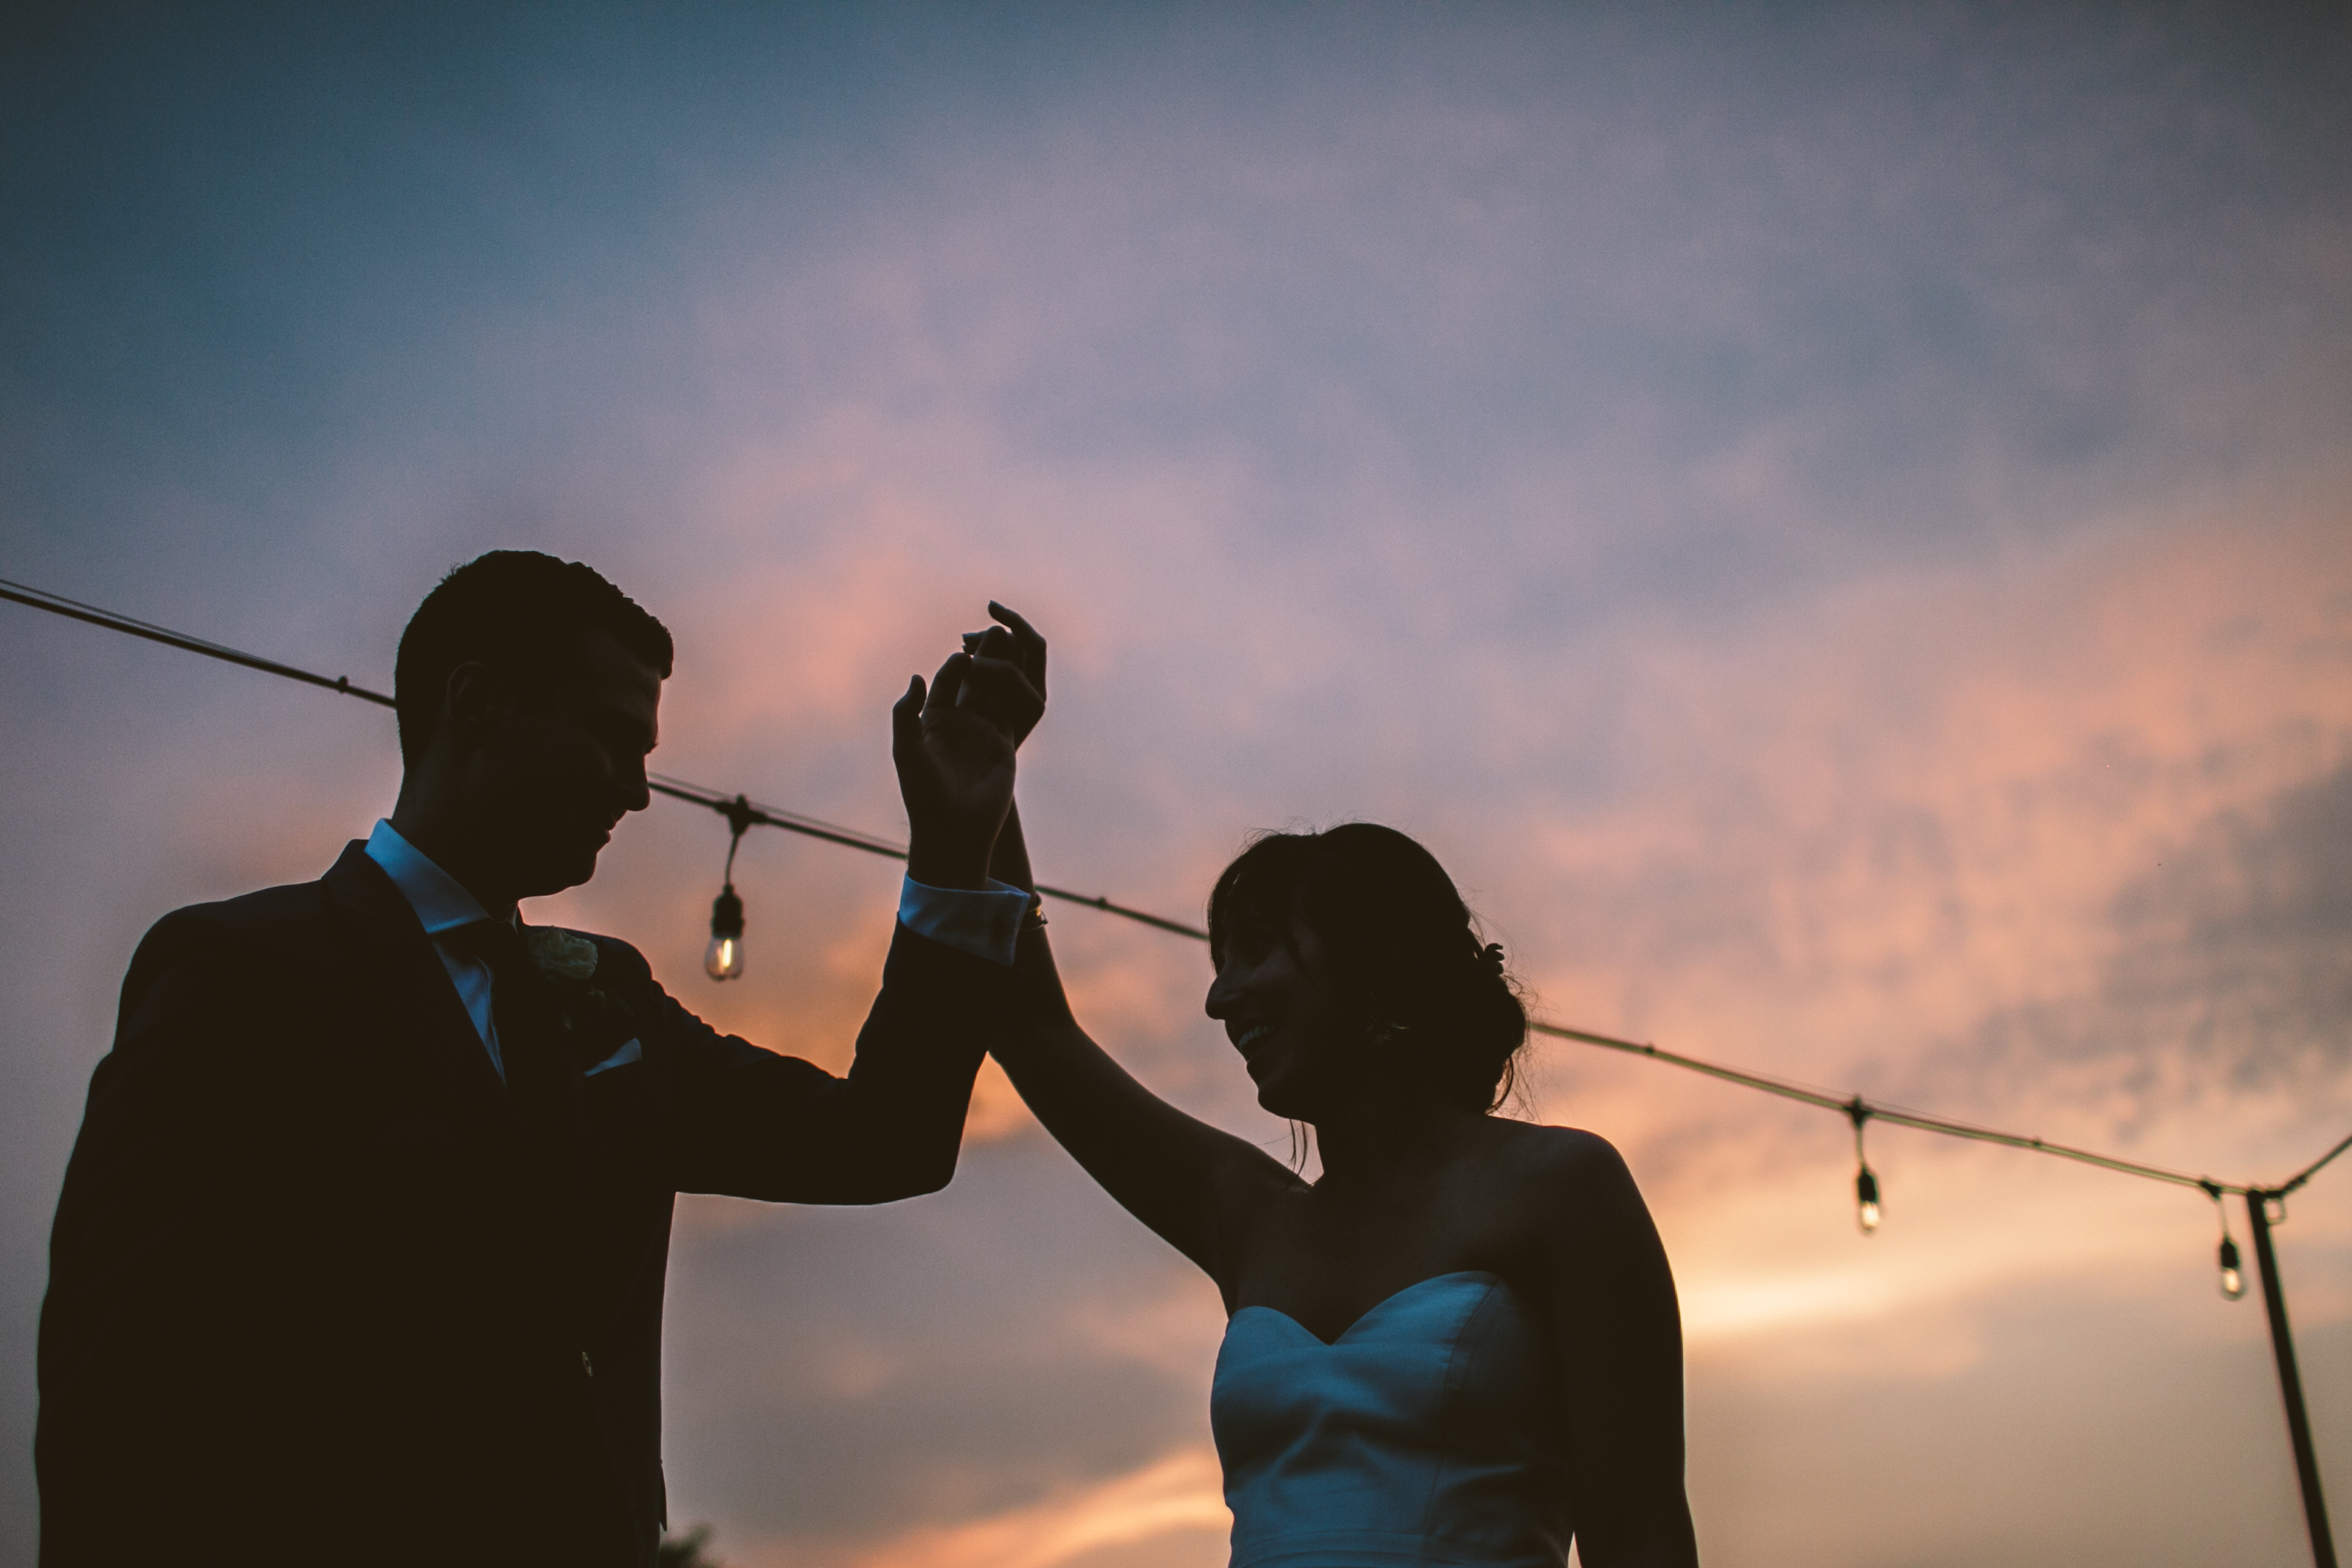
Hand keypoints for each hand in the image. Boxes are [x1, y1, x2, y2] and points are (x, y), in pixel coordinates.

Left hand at [893, 608, 1045, 889]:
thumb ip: (905, 714)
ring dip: (1003, 669)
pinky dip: (1018, 693)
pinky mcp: (1004, 746)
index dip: (953, 667)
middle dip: (983, 657)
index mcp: (932, 722)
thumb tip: (916, 677)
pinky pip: (1012, 713)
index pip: (944, 685)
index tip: (961, 652)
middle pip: (972, 682)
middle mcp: (959, 725)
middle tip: (995, 631)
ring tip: (1015, 644)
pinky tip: (1026, 675)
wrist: (953, 831)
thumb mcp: (907, 752)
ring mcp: (983, 733)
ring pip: (995, 693)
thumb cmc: (924, 795)